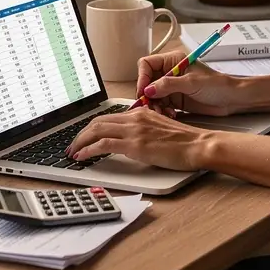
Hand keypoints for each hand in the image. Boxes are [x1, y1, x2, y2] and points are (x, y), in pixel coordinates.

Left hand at [65, 107, 214, 170]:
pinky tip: (82, 157)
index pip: (108, 116)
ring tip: (72, 152)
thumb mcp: (160, 129)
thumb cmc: (185, 141)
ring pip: (96, 130)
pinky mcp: (135, 145)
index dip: (91, 127)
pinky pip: (103, 144)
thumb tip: (130, 140)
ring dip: (80, 141)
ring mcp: (134, 130)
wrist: (198, 145)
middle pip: (97, 121)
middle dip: (80, 133)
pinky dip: (88, 150)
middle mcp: (135, 118)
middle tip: (72, 145)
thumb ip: (143, 130)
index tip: (83, 136)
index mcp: (141, 113)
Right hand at [134, 49, 242, 116]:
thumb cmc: (217, 85)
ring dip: (154, 106)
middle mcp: (170, 73)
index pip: (147, 64)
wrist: (232, 99)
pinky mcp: (176, 100)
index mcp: (173, 60)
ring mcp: (172, 87)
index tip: (143, 91)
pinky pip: (161, 106)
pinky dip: (162, 112)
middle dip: (147, 96)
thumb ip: (168, 85)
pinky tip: (170, 115)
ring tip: (163, 114)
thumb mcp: (192, 83)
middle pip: (147, 82)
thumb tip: (148, 89)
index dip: (142, 77)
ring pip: (152, 96)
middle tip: (150, 107)